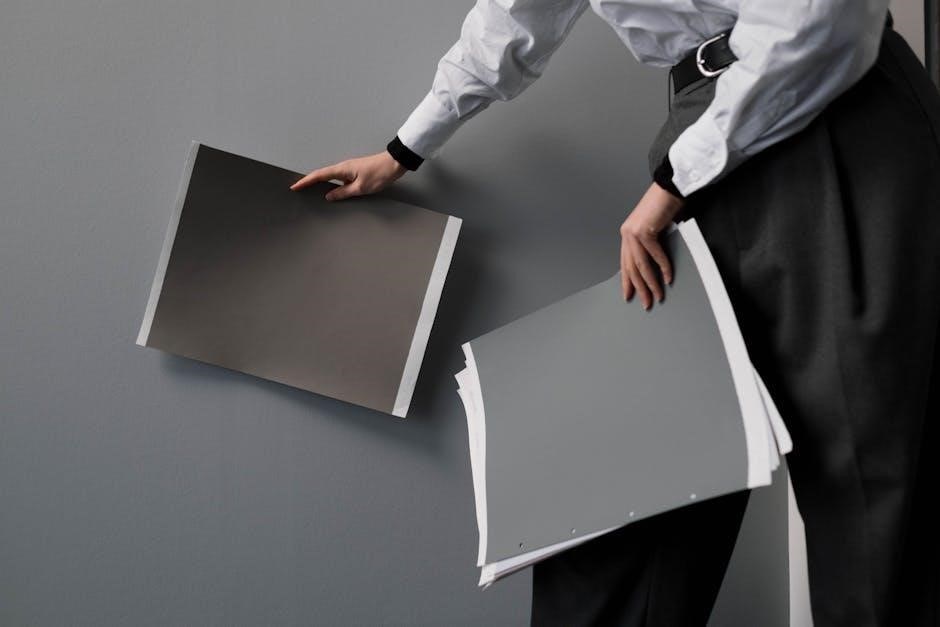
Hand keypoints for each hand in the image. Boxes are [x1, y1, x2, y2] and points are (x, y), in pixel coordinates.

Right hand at [289, 151, 406, 199]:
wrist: (395, 163)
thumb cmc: (380, 173)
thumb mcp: (361, 188)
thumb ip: (343, 193)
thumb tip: (329, 196)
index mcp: (342, 169)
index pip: (319, 176)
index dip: (305, 181)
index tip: (295, 186)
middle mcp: (344, 167)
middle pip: (322, 175)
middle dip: (309, 182)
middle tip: (298, 190)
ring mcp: (350, 169)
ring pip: (332, 178)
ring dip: (322, 185)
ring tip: (312, 194)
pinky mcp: (356, 172)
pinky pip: (341, 180)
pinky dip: (335, 186)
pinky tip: (335, 194)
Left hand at [619, 182, 684, 308]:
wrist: (670, 187)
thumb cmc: (665, 205)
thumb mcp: (655, 229)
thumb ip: (651, 245)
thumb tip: (655, 265)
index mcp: (628, 234)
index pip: (625, 263)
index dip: (628, 281)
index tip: (630, 295)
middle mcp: (627, 234)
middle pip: (632, 268)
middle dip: (640, 288)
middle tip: (646, 302)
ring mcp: (633, 232)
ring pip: (641, 265)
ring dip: (651, 283)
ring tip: (657, 296)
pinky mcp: (644, 231)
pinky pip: (654, 255)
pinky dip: (663, 267)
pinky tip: (667, 278)